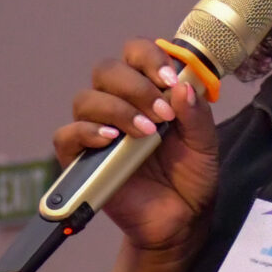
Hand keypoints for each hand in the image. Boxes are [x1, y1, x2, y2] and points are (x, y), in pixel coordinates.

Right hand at [51, 38, 220, 257]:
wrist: (181, 219)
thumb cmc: (190, 176)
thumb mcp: (204, 142)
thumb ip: (196, 114)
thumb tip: (181, 87)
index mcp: (148, 89)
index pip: (135, 52)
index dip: (149, 57)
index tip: (170, 79)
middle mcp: (119, 103)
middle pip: (107, 69)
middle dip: (136, 86)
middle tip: (162, 113)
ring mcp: (97, 130)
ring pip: (86, 99)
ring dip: (117, 110)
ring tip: (146, 133)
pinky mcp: (81, 159)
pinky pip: (67, 135)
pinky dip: (87, 132)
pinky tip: (111, 140)